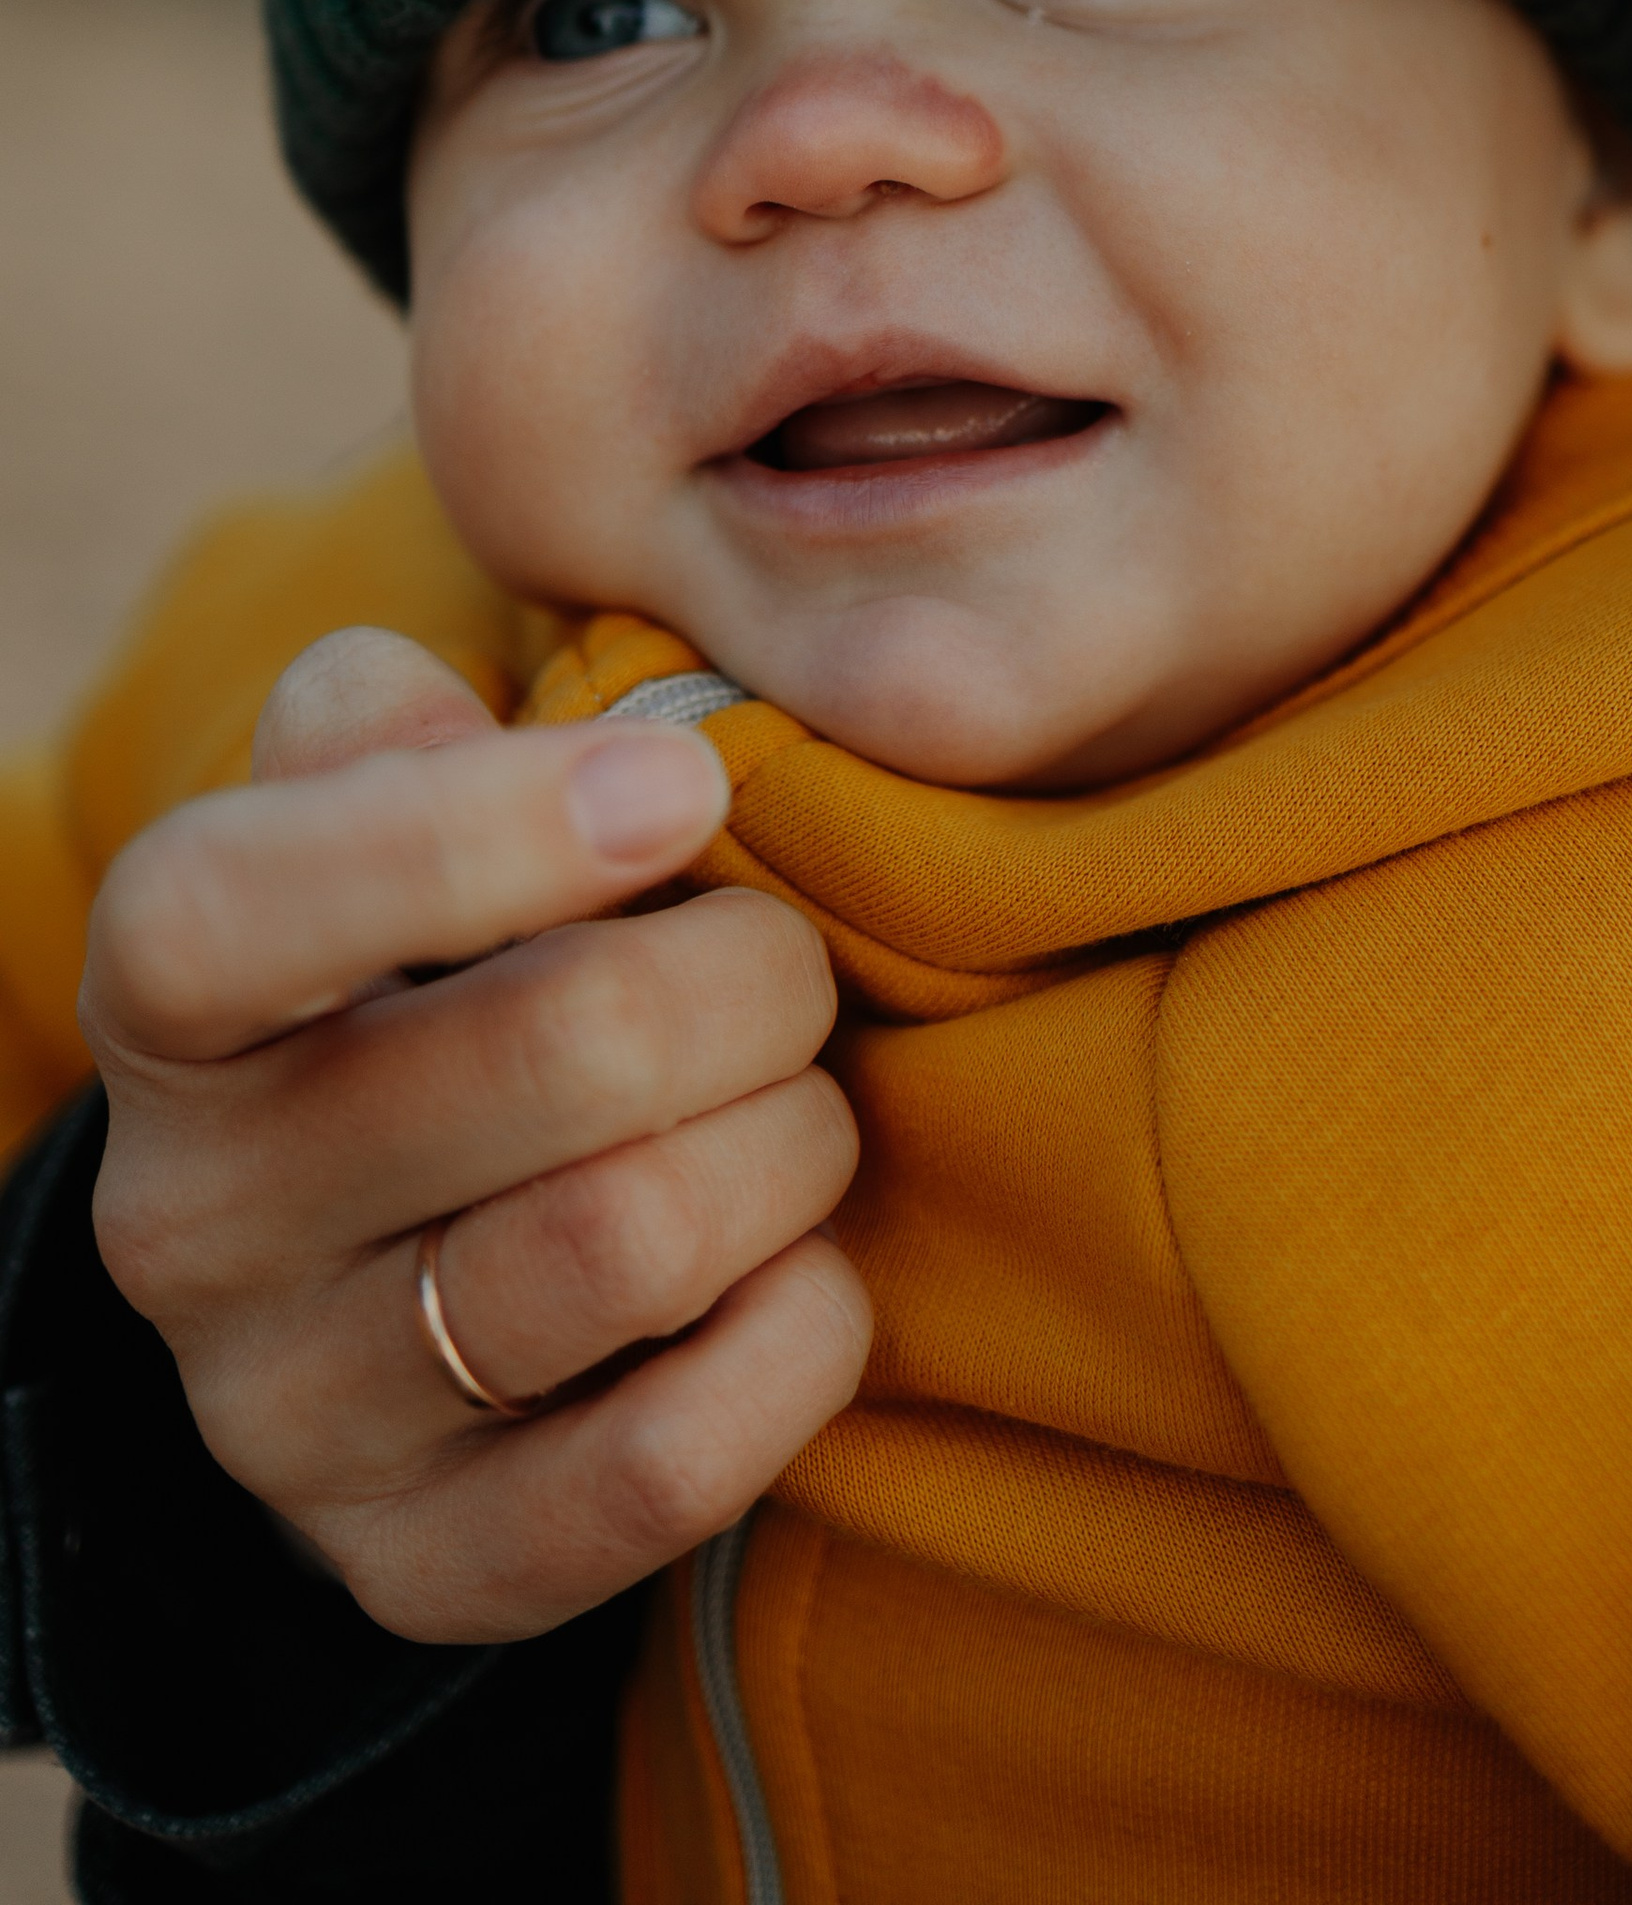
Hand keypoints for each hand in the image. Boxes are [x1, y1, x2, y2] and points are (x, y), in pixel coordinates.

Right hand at [81, 627, 868, 1643]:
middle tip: (782, 972)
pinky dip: (796, 1338)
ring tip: (787, 1112)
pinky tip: (791, 1272)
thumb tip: (498, 729)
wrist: (398, 1273)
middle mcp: (193, 1222)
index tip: (684, 783)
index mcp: (172, 1005)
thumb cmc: (445, 972)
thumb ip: (398, 725)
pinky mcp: (422, 1569)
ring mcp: (295, 1420)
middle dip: (754, 977)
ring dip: (793, 1146)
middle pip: (563, 1048)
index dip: (478, 829)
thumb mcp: (388, 816)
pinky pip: (670, 1462)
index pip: (231, 910)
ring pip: (641, 1240)